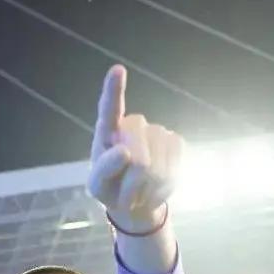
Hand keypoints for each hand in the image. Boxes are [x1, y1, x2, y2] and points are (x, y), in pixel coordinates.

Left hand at [88, 65, 182, 233]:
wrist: (135, 202)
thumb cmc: (110, 189)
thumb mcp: (98, 187)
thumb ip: (104, 169)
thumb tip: (124, 151)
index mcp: (107, 131)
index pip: (109, 108)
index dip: (114, 90)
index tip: (118, 70)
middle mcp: (131, 125)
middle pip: (137, 146)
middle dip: (133, 177)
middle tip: (127, 194)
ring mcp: (154, 131)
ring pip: (157, 157)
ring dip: (149, 184)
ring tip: (140, 190)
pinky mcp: (174, 141)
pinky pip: (175, 158)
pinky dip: (166, 180)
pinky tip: (156, 186)